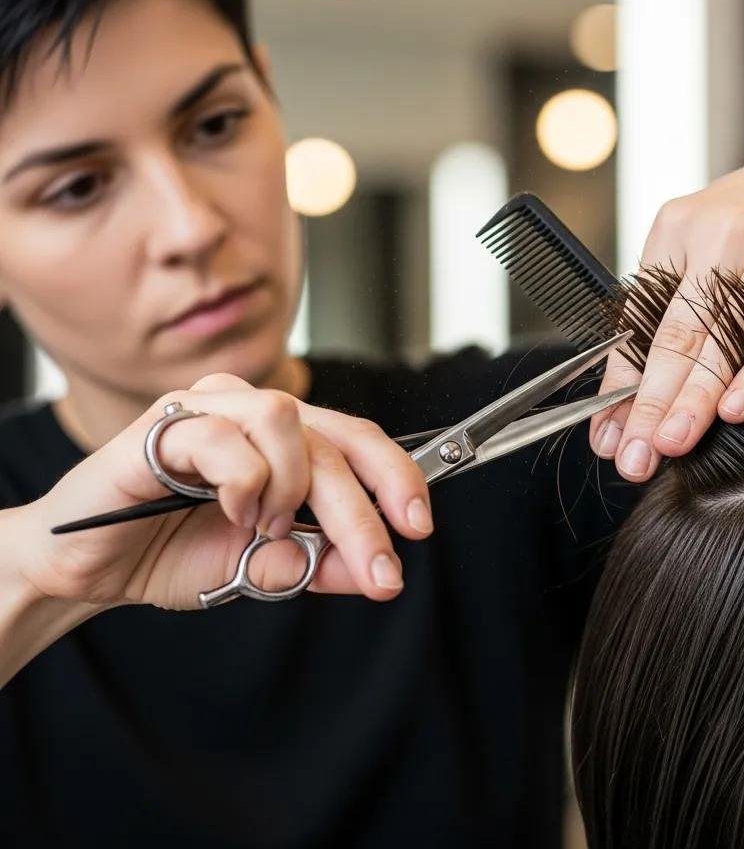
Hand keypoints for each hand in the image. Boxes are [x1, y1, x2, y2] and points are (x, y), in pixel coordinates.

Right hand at [15, 373, 433, 611]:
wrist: (86, 567)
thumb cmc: (168, 551)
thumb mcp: (261, 567)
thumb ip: (318, 562)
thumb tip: (376, 571)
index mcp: (284, 437)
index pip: (357, 441)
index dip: (395, 477)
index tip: (418, 526)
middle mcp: (253, 411)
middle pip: (335, 439)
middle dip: (365, 509)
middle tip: (379, 566)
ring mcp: (210, 409)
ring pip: (288, 421)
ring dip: (292, 489)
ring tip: (267, 529)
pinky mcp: (164, 423)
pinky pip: (224, 438)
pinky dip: (242, 482)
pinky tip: (233, 511)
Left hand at [589, 128, 743, 480]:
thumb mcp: (709, 236)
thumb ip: (674, 297)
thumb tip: (628, 380)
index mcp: (679, 228)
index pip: (637, 319)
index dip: (619, 383)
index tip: (605, 433)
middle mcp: (722, 234)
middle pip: (676, 334)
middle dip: (648, 402)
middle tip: (632, 455)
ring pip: (726, 337)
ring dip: (694, 398)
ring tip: (669, 444)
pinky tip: (736, 408)